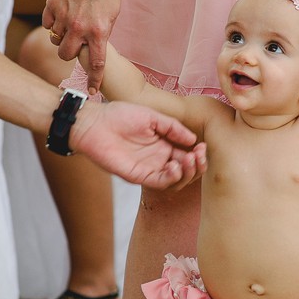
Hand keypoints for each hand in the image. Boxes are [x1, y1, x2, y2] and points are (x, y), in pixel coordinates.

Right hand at [42, 0, 120, 92]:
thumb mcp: (113, 14)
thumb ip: (101, 33)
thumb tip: (92, 48)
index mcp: (98, 30)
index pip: (96, 64)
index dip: (94, 80)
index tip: (93, 91)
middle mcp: (79, 26)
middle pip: (66, 55)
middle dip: (70, 53)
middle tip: (77, 44)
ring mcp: (63, 16)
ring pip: (55, 40)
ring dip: (62, 37)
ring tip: (71, 24)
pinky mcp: (51, 5)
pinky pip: (48, 24)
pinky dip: (53, 24)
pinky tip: (63, 15)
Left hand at [68, 100, 206, 188]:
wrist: (95, 122)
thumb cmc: (120, 115)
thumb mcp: (152, 117)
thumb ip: (173, 128)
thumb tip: (193, 139)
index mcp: (163, 145)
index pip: (187, 155)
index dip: (198, 154)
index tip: (203, 146)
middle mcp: (158, 159)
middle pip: (185, 171)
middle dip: (197, 165)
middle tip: (199, 154)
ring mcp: (149, 168)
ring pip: (175, 181)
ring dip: (187, 173)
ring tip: (189, 160)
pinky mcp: (138, 175)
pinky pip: (159, 183)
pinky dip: (171, 177)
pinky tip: (175, 165)